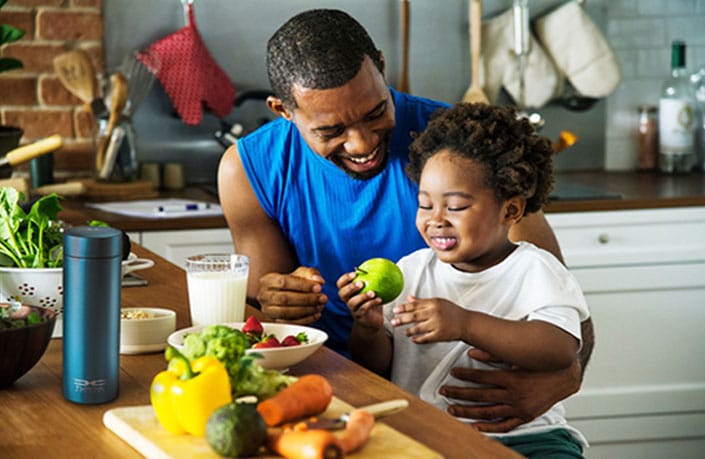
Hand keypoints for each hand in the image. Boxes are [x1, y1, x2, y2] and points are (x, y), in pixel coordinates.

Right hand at [257, 266, 326, 324]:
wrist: (282, 294)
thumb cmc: (292, 282)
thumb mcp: (300, 273)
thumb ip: (310, 274)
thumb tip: (319, 280)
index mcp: (268, 280)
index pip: (284, 282)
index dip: (303, 285)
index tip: (319, 287)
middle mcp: (264, 296)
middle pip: (284, 298)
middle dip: (306, 299)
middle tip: (323, 298)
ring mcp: (267, 310)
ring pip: (286, 313)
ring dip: (306, 310)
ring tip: (320, 306)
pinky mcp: (274, 322)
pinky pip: (289, 323)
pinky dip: (304, 320)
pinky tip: (316, 314)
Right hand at [336, 272, 382, 328]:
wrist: (372, 320)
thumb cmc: (371, 302)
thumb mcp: (371, 290)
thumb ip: (371, 280)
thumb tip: (379, 264)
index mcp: (348, 292)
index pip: (340, 284)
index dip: (345, 278)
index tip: (354, 273)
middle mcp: (347, 300)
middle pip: (342, 294)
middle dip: (350, 287)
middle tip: (361, 283)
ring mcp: (353, 309)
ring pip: (353, 302)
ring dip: (362, 296)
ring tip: (372, 292)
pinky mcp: (360, 316)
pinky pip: (364, 309)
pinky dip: (371, 304)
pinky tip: (379, 299)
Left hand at [390, 296, 464, 342]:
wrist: (466, 323)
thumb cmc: (452, 312)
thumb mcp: (438, 302)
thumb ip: (423, 302)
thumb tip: (409, 298)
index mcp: (433, 303)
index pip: (415, 305)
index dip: (403, 308)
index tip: (395, 310)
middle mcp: (434, 313)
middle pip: (414, 316)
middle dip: (401, 319)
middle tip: (393, 321)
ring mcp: (437, 324)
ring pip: (418, 328)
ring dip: (409, 330)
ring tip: (405, 332)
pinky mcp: (440, 335)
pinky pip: (425, 338)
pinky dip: (418, 339)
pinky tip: (413, 339)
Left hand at [440, 348, 581, 432]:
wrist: (564, 376)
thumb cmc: (540, 364)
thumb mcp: (518, 356)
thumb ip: (494, 354)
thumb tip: (472, 352)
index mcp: (512, 378)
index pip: (482, 377)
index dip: (465, 375)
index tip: (452, 372)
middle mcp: (514, 394)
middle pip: (480, 396)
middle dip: (459, 394)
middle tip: (444, 391)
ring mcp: (519, 408)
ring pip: (488, 412)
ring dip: (468, 411)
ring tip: (451, 409)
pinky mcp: (525, 416)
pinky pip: (505, 425)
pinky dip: (489, 428)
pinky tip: (475, 426)